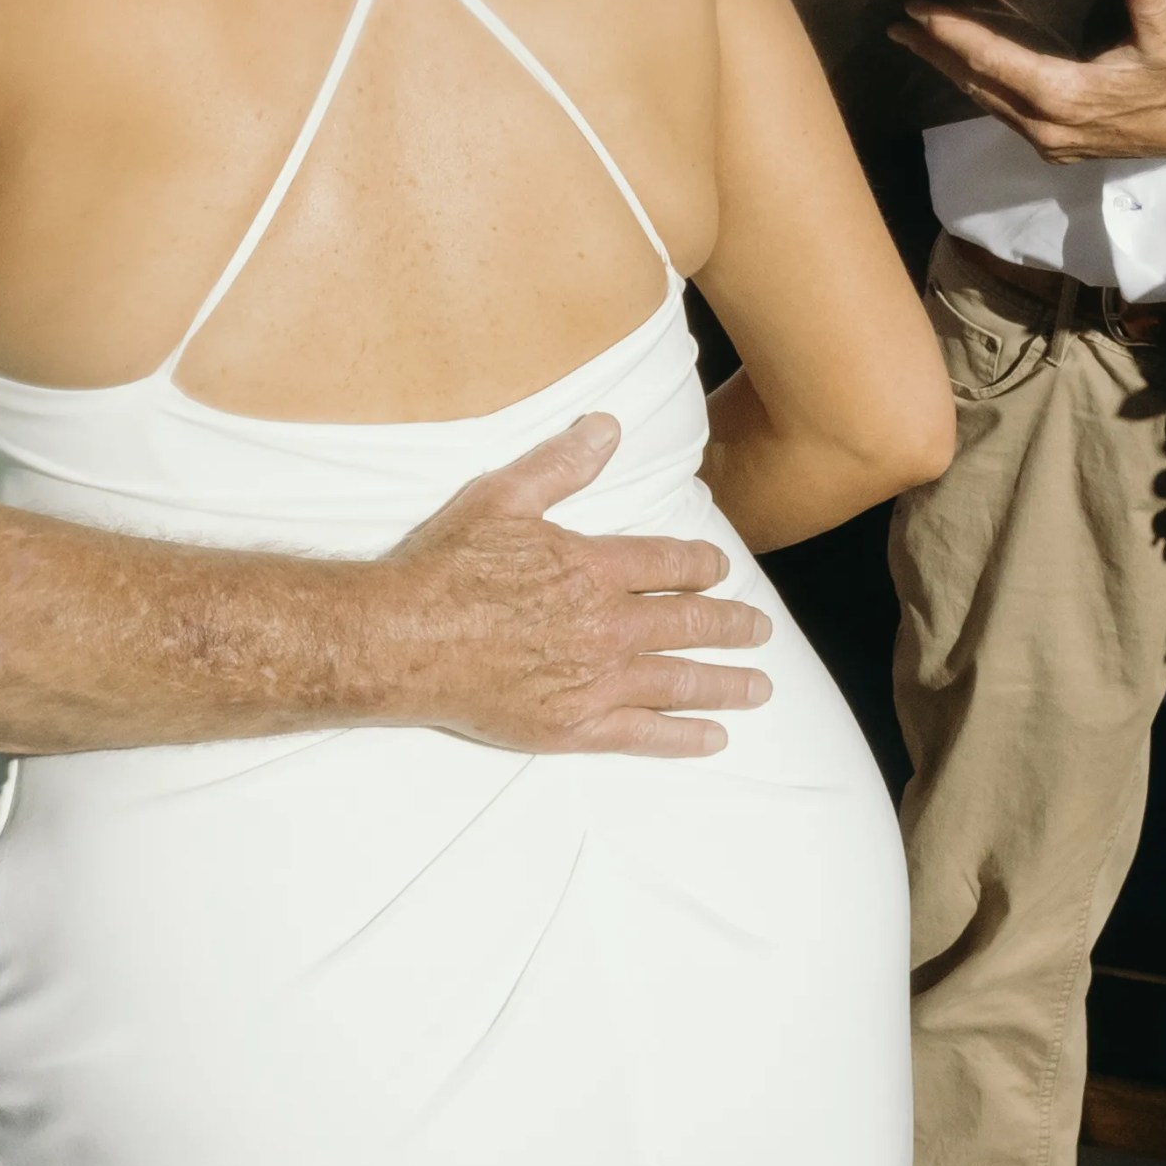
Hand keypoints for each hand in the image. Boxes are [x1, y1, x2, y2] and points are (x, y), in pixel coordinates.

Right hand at [379, 415, 772, 757]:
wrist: (403, 641)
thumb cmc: (448, 566)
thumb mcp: (504, 496)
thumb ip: (562, 464)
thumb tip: (608, 426)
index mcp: (593, 567)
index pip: (669, 564)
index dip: (702, 566)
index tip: (722, 569)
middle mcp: (605, 626)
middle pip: (688, 625)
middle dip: (731, 625)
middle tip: (762, 630)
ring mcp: (593, 681)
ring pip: (677, 682)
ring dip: (725, 683)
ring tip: (760, 687)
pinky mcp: (572, 726)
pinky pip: (642, 734)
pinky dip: (683, 737)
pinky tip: (713, 739)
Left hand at [893, 0, 1165, 163]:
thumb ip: (1151, 6)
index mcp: (1066, 96)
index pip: (993, 60)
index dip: (953, 34)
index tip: (919, 12)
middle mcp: (1049, 125)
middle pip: (977, 84)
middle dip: (935, 53)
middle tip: (899, 25)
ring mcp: (1051, 141)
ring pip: (987, 103)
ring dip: (952, 72)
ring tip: (919, 43)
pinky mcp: (1058, 147)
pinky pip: (1005, 114)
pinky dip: (980, 89)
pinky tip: (966, 71)